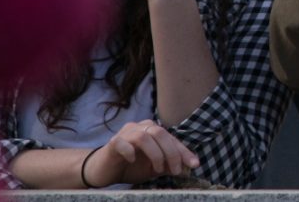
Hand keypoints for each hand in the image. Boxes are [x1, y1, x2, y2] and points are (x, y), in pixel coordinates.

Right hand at [83, 120, 199, 186]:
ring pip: (144, 136)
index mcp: (152, 131)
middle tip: (176, 170)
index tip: (195, 164)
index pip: (172, 138)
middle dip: (171, 152)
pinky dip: (130, 151)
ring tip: (158, 169)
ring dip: (155, 153)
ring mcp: (125, 133)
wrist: (104, 171)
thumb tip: (188, 167)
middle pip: (160, 133)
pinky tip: (133, 160)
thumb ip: (169, 165)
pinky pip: (122, 142)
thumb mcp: (154, 168)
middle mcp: (140, 128)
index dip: (184, 151)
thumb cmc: (131, 167)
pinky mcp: (112, 143)